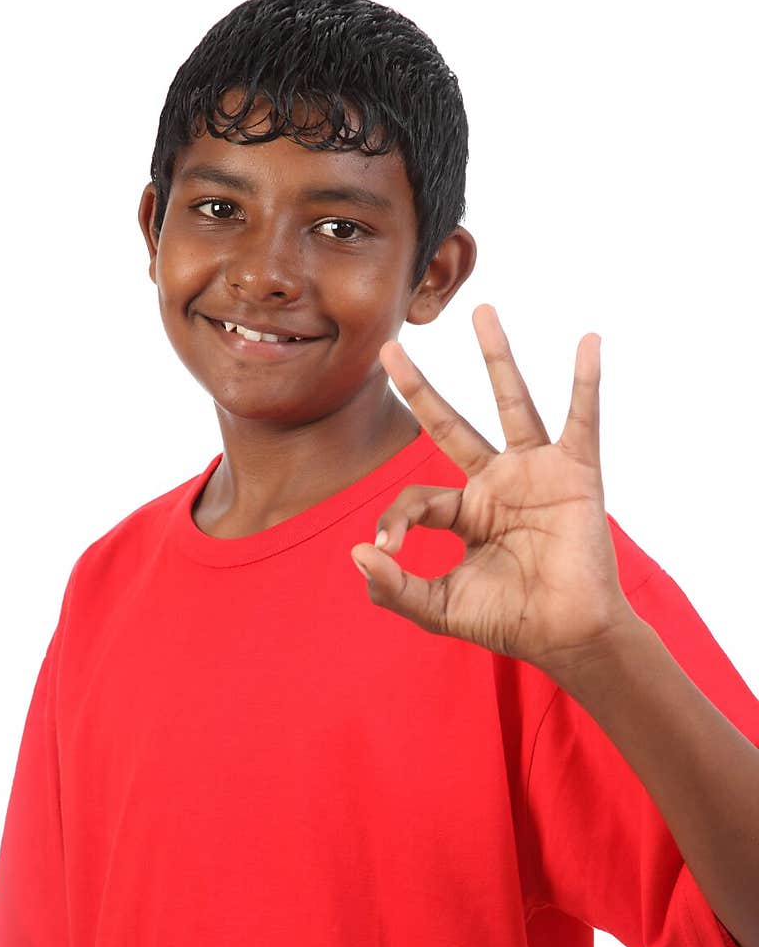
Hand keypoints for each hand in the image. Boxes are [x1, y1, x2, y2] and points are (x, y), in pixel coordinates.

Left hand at [350, 304, 635, 675]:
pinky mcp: (576, 474)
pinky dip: (587, 382)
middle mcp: (496, 483)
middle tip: (390, 347)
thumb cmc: (508, 621)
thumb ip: (393, 587)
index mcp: (464, 513)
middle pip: (450, 423)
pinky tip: (589, 342)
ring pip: (511, 404)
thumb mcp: (437, 609)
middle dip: (419, 388)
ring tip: (481, 310)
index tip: (388, 550)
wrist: (567, 636)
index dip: (394, 519)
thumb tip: (357, 552)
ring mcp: (535, 474)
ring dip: (496, 357)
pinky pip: (581, 419)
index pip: (416, 496)